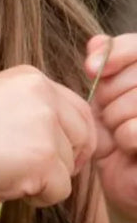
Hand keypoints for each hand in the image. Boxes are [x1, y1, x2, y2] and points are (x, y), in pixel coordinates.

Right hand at [0, 66, 97, 206]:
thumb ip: (29, 110)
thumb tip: (62, 138)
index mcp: (30, 77)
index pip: (79, 110)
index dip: (70, 138)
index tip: (46, 152)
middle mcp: (44, 95)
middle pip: (85, 138)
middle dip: (65, 159)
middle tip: (29, 169)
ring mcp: (46, 126)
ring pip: (71, 168)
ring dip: (43, 178)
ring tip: (2, 170)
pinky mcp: (45, 158)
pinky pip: (59, 192)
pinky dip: (35, 197)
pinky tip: (4, 183)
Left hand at [87, 33, 136, 222]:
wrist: (127, 179)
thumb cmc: (116, 131)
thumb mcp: (106, 93)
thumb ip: (106, 63)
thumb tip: (97, 43)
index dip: (115, 54)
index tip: (90, 69)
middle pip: (133, 76)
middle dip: (109, 94)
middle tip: (109, 113)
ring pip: (133, 103)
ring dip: (115, 119)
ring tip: (120, 131)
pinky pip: (134, 132)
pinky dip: (123, 140)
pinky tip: (128, 148)